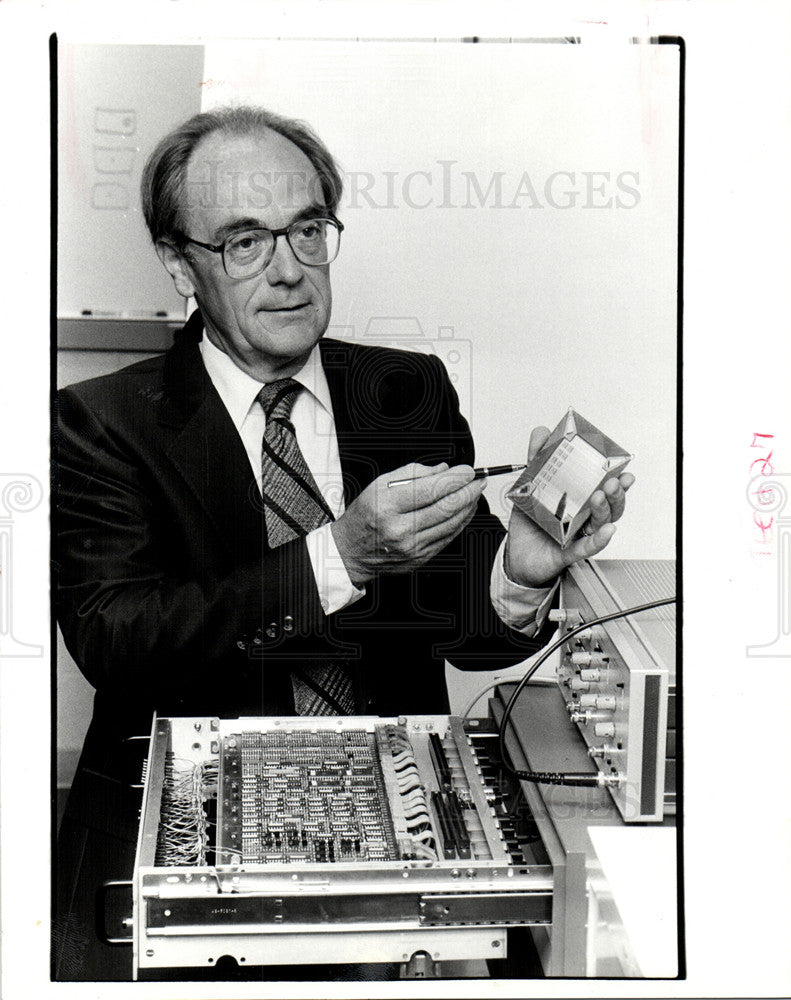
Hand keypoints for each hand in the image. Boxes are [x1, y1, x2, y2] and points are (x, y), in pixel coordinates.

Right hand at [331, 462, 485, 585]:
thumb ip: (413, 473)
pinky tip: (464, 511)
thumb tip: (442, 469)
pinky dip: (461, 522)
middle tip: (479, 480)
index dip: (455, 479)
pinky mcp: (420, 558)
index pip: (431, 489)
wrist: (351, 550)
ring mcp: (412, 546)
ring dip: (468, 506)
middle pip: (446, 507)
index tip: (467, 471)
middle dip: (468, 491)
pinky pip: (448, 537)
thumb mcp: (380, 484)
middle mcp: (400, 528)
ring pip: (451, 523)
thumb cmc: (365, 514)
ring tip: (474, 493)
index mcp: (388, 506)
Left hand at [505, 427, 634, 586]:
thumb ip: (537, 458)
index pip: (605, 490)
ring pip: (599, 524)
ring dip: (604, 510)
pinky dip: (598, 541)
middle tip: (612, 482)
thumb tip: (542, 432)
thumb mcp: (531, 486)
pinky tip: (607, 532)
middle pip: (609, 507)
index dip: (618, 480)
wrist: (517, 554)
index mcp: (580, 501)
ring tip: (600, 497)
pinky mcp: (568, 552)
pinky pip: (586, 547)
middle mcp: (584, 518)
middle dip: (615, 494)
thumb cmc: (532, 523)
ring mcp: (578, 535)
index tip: (624, 468)